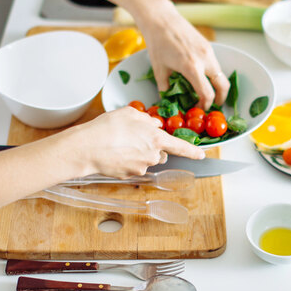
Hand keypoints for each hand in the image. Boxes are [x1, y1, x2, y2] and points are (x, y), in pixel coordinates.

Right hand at [75, 107, 203, 177]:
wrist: (88, 147)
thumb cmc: (107, 128)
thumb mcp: (129, 113)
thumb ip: (147, 120)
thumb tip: (154, 125)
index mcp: (156, 138)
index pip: (180, 147)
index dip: (192, 151)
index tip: (202, 155)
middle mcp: (153, 155)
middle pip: (160, 154)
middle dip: (152, 148)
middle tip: (133, 138)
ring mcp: (142, 167)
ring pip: (146, 161)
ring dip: (139, 154)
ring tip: (120, 145)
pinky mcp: (130, 176)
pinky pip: (134, 168)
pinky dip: (127, 162)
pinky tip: (115, 154)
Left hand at [136, 0, 228, 109]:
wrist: (161, 19)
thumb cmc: (157, 43)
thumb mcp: (159, 69)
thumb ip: (165, 88)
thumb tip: (167, 100)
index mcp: (192, 68)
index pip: (207, 94)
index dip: (205, 105)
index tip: (198, 109)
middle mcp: (205, 60)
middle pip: (223, 85)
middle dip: (220, 98)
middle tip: (212, 105)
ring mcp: (208, 51)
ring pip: (220, 74)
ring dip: (216, 85)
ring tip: (204, 91)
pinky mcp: (208, 45)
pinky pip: (215, 64)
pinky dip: (212, 74)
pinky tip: (200, 76)